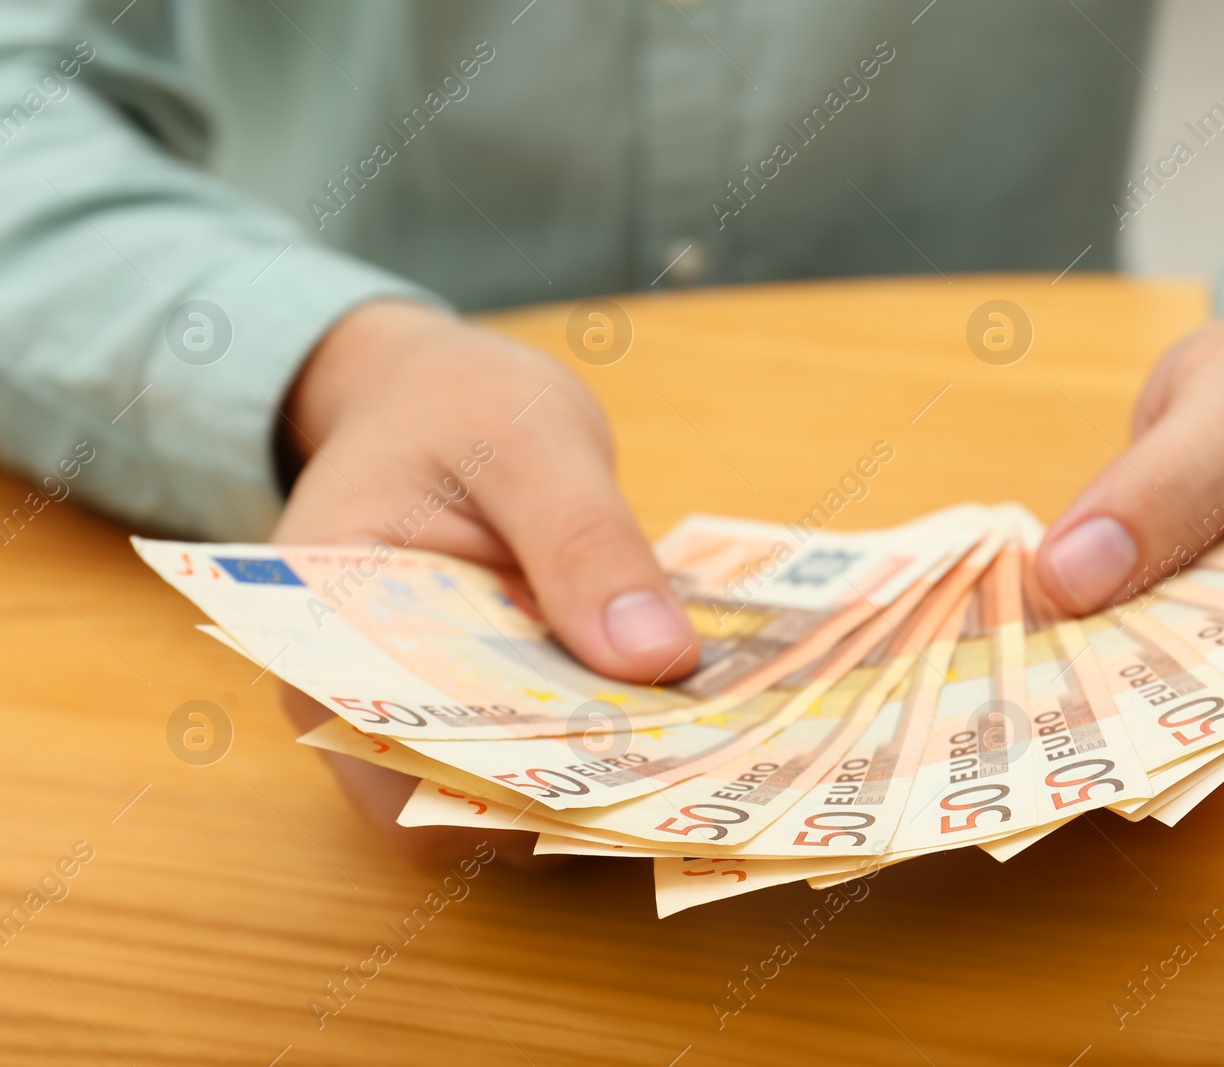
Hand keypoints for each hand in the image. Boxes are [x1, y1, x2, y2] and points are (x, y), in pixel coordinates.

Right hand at [271, 300, 700, 862]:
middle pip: (461, 800)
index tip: (627, 765)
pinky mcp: (486, 708)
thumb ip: (584, 541)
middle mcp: (350, 696)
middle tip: (696, 755)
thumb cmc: (457, 401)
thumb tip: (657, 660)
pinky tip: (678, 707)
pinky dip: (606, 741)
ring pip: (509, 797)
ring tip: (701, 735)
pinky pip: (543, 755)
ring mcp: (418, 712)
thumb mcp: (530, 440)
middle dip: (573, 791)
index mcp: (322, 624)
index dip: (507, 787)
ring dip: (601, 775)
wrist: (437, 394)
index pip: (402, 761)